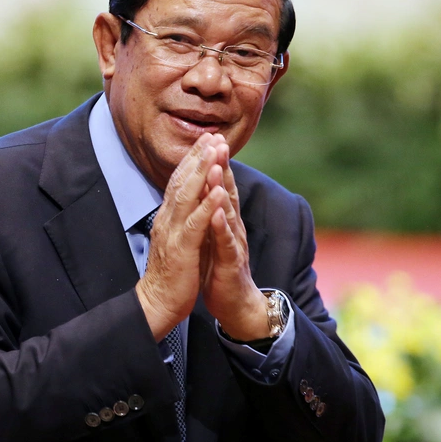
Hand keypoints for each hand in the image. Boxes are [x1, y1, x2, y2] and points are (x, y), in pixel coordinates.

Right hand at [136, 133, 229, 340]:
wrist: (157, 304)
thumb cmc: (170, 274)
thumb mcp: (175, 239)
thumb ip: (179, 218)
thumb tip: (186, 201)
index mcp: (168, 217)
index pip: (179, 181)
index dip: (192, 159)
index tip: (206, 140)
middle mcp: (167, 219)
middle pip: (182, 181)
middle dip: (198, 156)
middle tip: (213, 135)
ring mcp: (173, 233)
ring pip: (187, 196)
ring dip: (203, 172)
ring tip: (216, 152)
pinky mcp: (181, 249)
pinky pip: (195, 224)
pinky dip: (207, 206)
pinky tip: (219, 191)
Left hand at [201, 145, 270, 341]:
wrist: (235, 303)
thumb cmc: (222, 268)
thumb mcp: (214, 234)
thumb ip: (212, 211)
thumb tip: (205, 188)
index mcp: (225, 218)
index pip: (220, 185)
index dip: (214, 161)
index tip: (208, 138)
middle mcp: (232, 226)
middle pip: (226, 190)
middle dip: (222, 165)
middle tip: (217, 140)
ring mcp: (233, 242)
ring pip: (227, 212)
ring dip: (222, 189)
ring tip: (216, 168)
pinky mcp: (231, 262)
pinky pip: (226, 242)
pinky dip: (221, 227)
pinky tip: (216, 214)